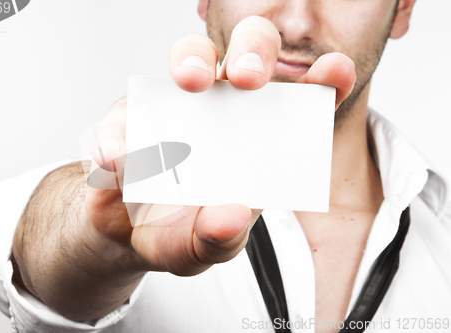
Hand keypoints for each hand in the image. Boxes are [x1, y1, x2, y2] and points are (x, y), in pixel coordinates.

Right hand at [84, 16, 355, 277]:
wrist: (127, 232)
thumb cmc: (179, 231)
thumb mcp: (204, 247)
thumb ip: (221, 239)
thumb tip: (231, 217)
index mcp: (257, 140)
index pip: (299, 102)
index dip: (321, 82)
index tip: (334, 72)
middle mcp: (223, 111)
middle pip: (247, 56)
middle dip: (253, 54)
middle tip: (248, 78)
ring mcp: (176, 107)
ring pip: (190, 58)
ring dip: (192, 61)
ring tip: (191, 82)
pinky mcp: (132, 115)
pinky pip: (126, 112)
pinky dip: (121, 129)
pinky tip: (117, 155)